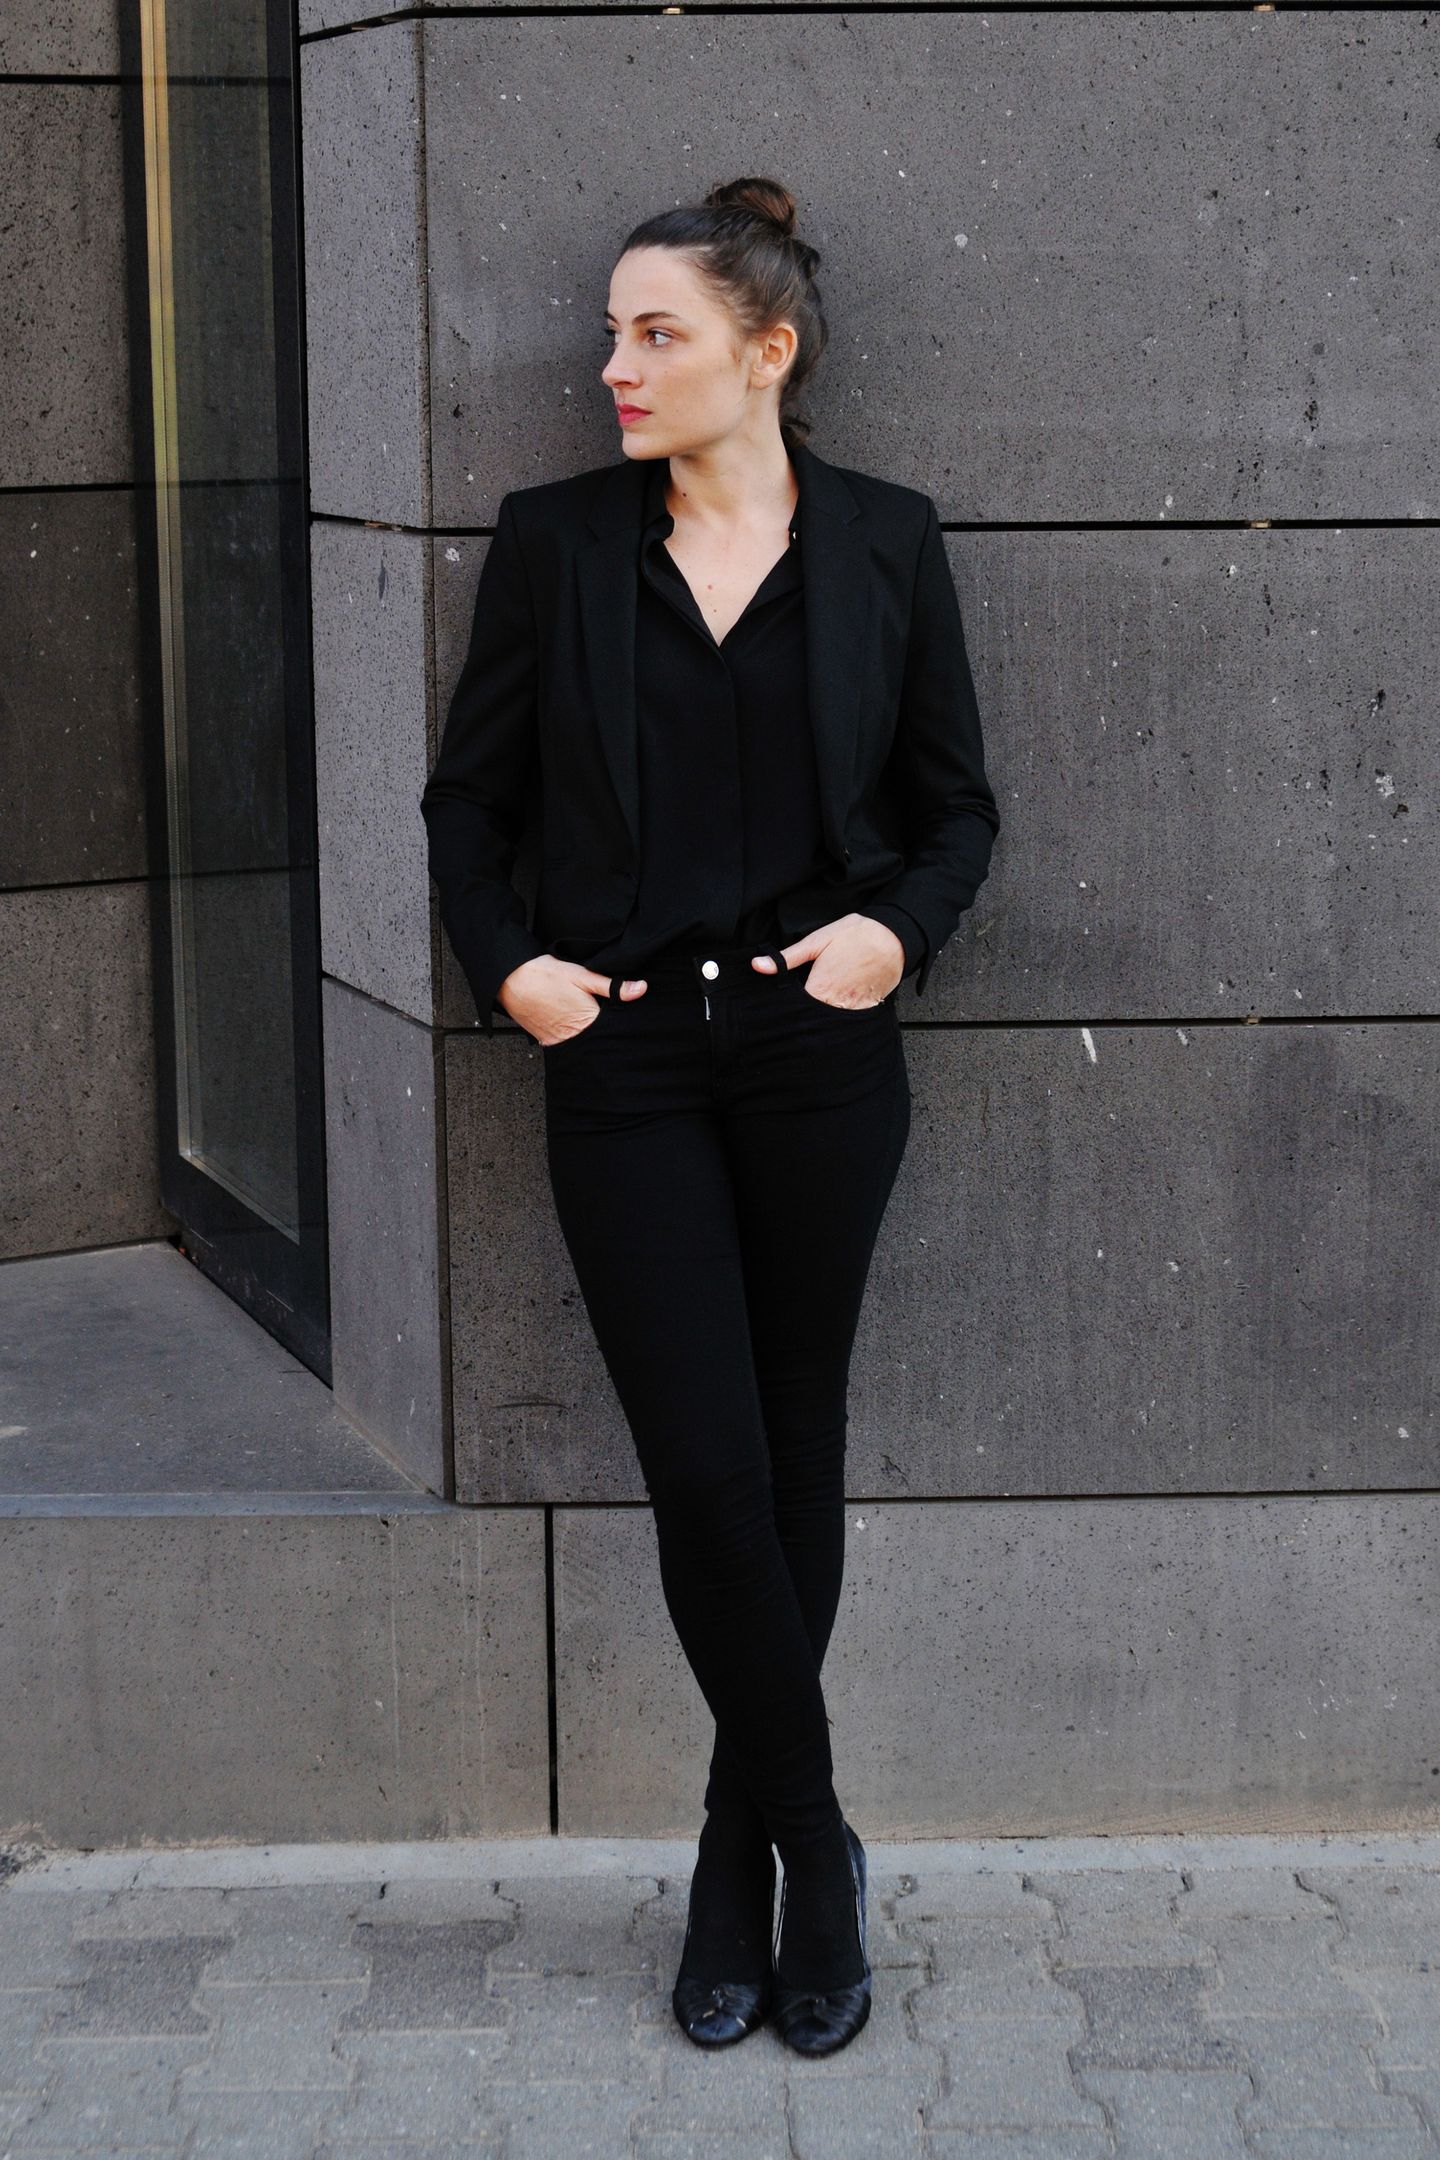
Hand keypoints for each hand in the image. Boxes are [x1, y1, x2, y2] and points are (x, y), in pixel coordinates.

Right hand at [498, 954, 647, 1045]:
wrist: (510, 979)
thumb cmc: (546, 975)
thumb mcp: (583, 975)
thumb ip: (612, 986)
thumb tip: (641, 989)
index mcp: (587, 1022)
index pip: (613, 1032)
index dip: (620, 1024)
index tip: (623, 1020)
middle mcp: (572, 1038)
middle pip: (597, 1041)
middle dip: (603, 1033)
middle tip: (601, 1018)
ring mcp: (556, 1042)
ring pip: (580, 1045)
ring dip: (586, 1037)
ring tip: (582, 1020)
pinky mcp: (544, 1041)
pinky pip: (564, 1045)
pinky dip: (570, 1038)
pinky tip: (569, 1026)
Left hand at [751, 914, 904, 1006]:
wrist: (894, 937)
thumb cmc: (854, 935)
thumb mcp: (817, 940)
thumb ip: (788, 958)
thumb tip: (757, 965)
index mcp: (819, 988)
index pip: (795, 1012)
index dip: (787, 1011)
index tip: (781, 1010)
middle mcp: (836, 1004)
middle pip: (813, 1021)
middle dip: (804, 1018)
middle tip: (799, 1010)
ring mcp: (854, 1008)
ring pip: (831, 1023)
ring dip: (823, 1020)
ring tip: (817, 1010)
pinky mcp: (868, 1009)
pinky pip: (851, 1020)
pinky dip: (843, 1018)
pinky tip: (837, 1008)